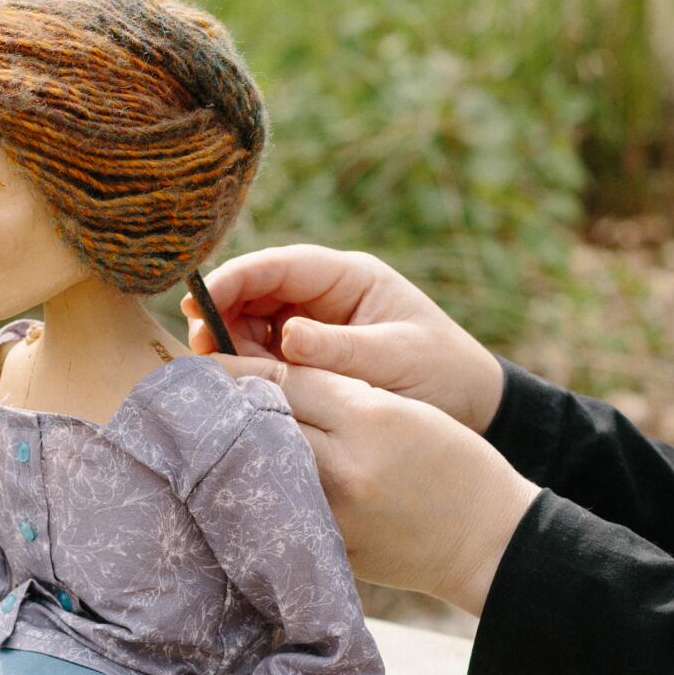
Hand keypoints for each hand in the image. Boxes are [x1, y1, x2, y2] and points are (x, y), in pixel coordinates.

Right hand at [181, 244, 506, 432]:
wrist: (472, 408)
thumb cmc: (441, 375)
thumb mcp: (394, 360)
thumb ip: (339, 350)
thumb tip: (285, 337)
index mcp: (350, 278)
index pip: (280, 266)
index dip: (235, 279)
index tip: (200, 303)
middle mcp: (326, 296)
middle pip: (256, 293)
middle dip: (224, 317)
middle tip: (202, 353)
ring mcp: (315, 328)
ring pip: (254, 327)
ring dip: (234, 349)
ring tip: (230, 381)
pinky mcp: (310, 362)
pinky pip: (268, 360)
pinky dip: (252, 373)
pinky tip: (245, 394)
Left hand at [209, 354, 538, 610]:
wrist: (488, 539)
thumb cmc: (454, 465)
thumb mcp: (405, 410)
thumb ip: (341, 394)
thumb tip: (265, 384)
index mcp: (370, 416)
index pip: (285, 379)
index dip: (238, 365)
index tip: (205, 356)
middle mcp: (346, 464)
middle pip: (263, 423)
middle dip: (223, 405)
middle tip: (185, 393)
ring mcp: (336, 513)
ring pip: (264, 469)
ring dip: (230, 451)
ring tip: (200, 436)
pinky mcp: (333, 549)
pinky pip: (281, 515)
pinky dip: (256, 497)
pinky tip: (234, 488)